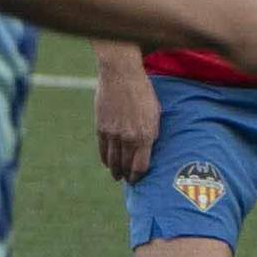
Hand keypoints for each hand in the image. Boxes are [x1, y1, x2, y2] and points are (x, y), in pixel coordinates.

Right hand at [94, 51, 160, 182]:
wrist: (121, 75)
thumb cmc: (143, 92)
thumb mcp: (155, 113)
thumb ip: (151, 133)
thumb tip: (147, 149)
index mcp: (146, 135)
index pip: (141, 166)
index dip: (138, 176)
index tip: (137, 180)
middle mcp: (129, 138)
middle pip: (125, 166)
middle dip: (126, 176)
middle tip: (127, 180)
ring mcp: (113, 134)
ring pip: (112, 161)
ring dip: (115, 170)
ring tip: (117, 175)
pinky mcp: (101, 128)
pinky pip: (102, 150)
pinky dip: (105, 159)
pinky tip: (107, 163)